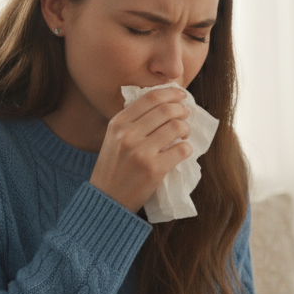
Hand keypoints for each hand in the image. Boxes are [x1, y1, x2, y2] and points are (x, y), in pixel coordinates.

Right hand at [89, 86, 192, 213]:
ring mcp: (141, 152)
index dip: (170, 93)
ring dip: (186, 129)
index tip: (181, 95)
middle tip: (185, 115)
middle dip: (182, 110)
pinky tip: (183, 151)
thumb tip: (163, 103)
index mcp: (118, 124)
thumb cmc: (113, 168)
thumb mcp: (113, 139)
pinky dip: (187, 148)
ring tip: (184, 134)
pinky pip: (181, 150)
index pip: (150, 98)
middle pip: (166, 110)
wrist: (107, 200)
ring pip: (176, 127)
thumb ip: (131, 121)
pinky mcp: (154, 169)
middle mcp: (128, 135)